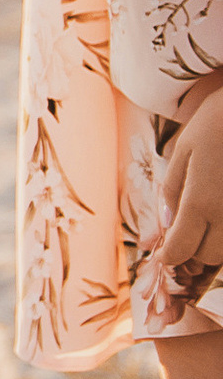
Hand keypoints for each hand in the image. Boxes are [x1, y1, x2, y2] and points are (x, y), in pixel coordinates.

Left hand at [149, 73, 222, 328]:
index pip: (180, 250)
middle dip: (193, 251)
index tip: (162, 253)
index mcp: (201, 201)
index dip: (168, 256)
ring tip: (205, 221)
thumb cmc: (217, 121)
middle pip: (209, 256)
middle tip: (184, 233)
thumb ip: (172, 190)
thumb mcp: (183, 149)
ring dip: (215, 243)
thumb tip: (166, 224)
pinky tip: (219, 209)